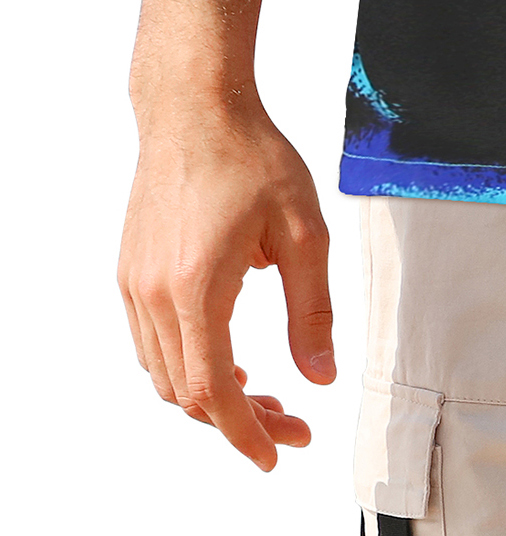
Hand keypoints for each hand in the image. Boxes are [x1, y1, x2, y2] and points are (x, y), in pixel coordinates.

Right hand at [118, 101, 334, 469]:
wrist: (196, 107)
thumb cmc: (251, 156)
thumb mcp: (303, 230)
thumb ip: (312, 309)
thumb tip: (320, 375)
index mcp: (198, 287)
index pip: (214, 391)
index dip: (247, 433)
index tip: (278, 454)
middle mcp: (154, 294)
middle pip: (187, 394)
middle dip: (240, 420)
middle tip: (289, 424)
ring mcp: (135, 284)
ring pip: (164, 375)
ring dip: (211, 397)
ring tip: (265, 396)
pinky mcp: (130, 271)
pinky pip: (152, 344)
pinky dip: (186, 366)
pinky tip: (227, 358)